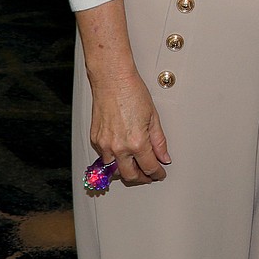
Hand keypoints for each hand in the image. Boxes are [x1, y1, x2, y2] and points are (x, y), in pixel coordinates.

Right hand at [89, 69, 169, 185]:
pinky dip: (113, 159)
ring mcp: (104, 145)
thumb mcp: (153, 117)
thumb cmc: (132, 92)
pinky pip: (104, 158)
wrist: (112, 80)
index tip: (159, 174)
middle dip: (141, 178)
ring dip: (125, 171)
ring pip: (114, 170)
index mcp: (136, 142)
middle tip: (148, 176)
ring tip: (134, 167)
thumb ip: (159, 142)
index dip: (156, 173)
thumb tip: (163, 157)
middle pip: (130, 175)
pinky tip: (121, 154)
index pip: (149, 167)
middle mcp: (118, 147)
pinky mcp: (95, 139)